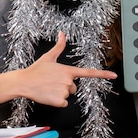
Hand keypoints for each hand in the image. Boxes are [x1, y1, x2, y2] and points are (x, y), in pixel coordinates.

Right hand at [0, 32, 116, 106]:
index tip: (114, 76)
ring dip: (60, 93)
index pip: (89, 72)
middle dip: (65, 86)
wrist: (24, 82)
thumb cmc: (36, 70)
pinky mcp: (59, 101)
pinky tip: (48, 95)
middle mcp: (69, 81)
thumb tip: (62, 33)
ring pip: (68, 95)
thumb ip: (59, 46)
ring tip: (49, 87)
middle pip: (74, 87)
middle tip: (52, 82)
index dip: (103, 74)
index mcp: (68, 70)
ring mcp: (64, 91)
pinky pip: (63, 103)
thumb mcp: (48, 56)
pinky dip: (57, 102)